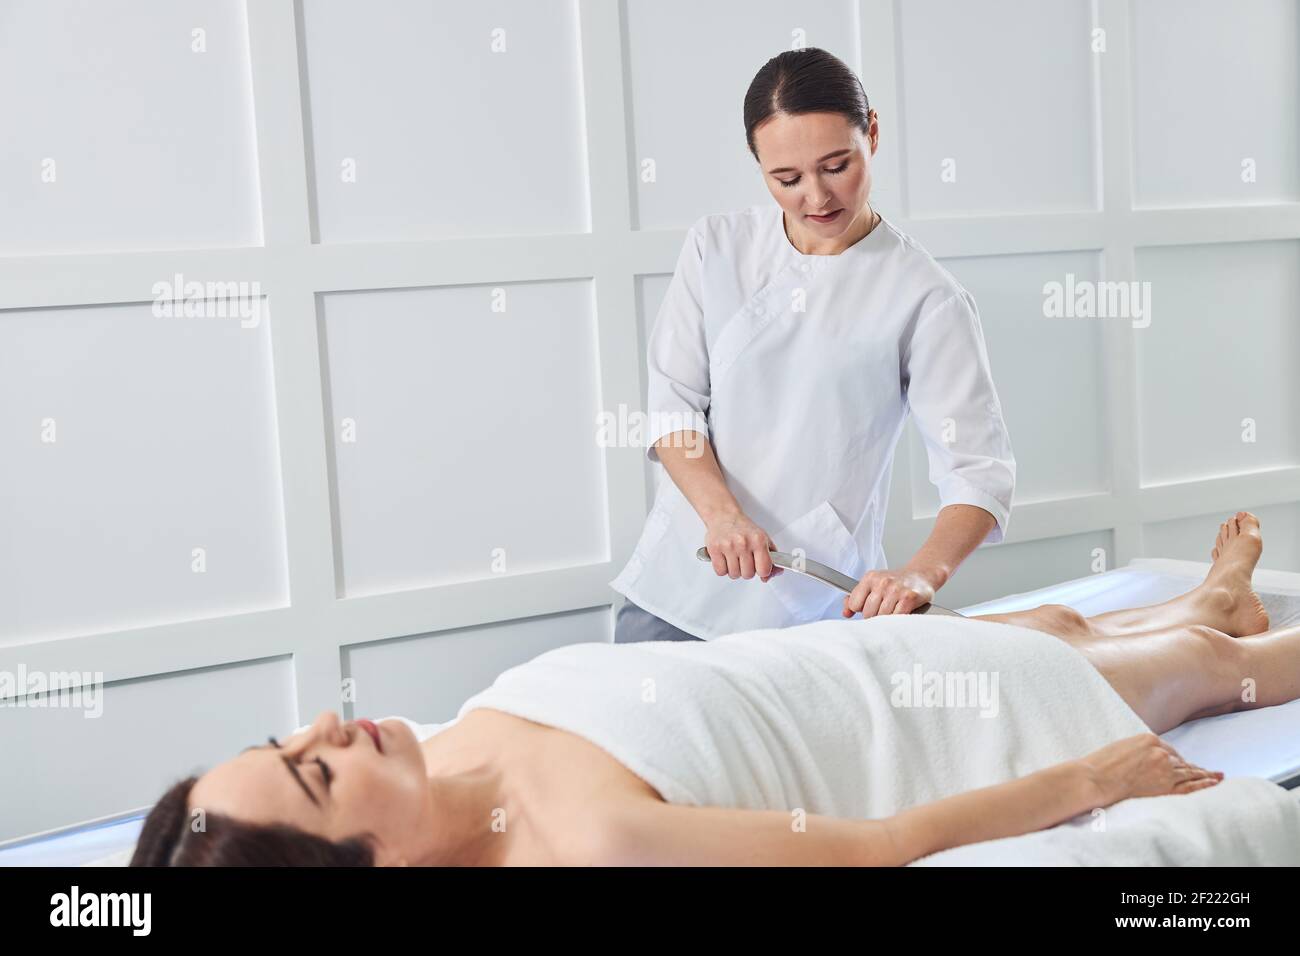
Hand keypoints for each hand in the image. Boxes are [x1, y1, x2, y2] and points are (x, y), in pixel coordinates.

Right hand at [703, 513, 781, 582]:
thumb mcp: (763, 539)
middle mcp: (743, 543)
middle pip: (748, 574)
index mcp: (758, 540)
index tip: (759, 568)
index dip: (762, 572)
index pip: (764, 569)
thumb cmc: (744, 529)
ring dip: (734, 570)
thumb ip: (772, 558)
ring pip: (734, 574)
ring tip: (734, 558)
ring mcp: (728, 546)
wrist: (724, 515)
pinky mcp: (714, 549)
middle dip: (747, 570)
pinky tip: (725, 559)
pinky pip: (721, 572)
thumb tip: (776, 573)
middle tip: (744, 560)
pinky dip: (723, 569)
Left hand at [843, 568, 935, 617]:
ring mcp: (896, 590)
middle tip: (883, 610)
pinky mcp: (909, 598)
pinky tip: (900, 613)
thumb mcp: (872, 584)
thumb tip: (845, 613)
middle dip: (874, 616)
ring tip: (892, 611)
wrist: (920, 575)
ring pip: (881, 617)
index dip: (860, 610)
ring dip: (886, 619)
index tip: (867, 609)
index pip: (854, 604)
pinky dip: (897, 619)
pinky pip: (896, 617)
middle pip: (867, 613)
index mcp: (870, 577)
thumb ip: (856, 598)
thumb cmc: (895, 582)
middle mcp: (882, 582)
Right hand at [1079, 733, 1222, 806]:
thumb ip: (1140, 750)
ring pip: (1190, 772)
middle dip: (1194, 767)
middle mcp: (1161, 754)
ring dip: (1205, 775)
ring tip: (1218, 776)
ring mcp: (1165, 771)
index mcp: (1149, 739)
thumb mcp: (1122, 747)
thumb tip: (1148, 759)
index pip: (1169, 750)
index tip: (1181, 764)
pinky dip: (1204, 784)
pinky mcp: (1166, 787)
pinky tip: (1215, 782)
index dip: (1175, 759)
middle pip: (1181, 761)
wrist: (1095, 779)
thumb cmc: (1101, 764)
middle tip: (1209, 771)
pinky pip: (1190, 786)